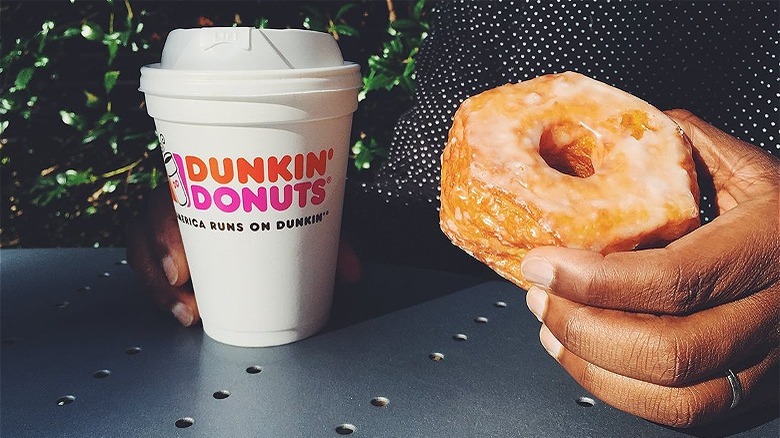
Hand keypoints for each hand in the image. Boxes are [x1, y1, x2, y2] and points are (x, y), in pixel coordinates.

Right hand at [126, 186, 361, 325]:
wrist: (296, 190)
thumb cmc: (298, 195)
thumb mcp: (316, 211)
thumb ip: (334, 240)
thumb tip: (351, 273)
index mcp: (213, 172)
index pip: (173, 192)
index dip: (166, 232)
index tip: (180, 271)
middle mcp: (188, 191)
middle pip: (148, 222)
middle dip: (157, 264)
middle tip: (184, 296)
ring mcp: (177, 217)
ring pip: (144, 244)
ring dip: (157, 283)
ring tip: (187, 313)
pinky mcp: (176, 241)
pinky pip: (152, 260)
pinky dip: (161, 286)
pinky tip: (181, 309)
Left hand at [519, 109, 778, 427]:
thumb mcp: (753, 172)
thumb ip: (689, 151)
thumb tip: (621, 133)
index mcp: (768, 246)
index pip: (675, 279)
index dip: (596, 280)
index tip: (543, 264)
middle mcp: (774, 314)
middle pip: (668, 351)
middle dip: (583, 328)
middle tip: (540, 296)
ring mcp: (769, 363)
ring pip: (673, 397)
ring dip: (592, 366)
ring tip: (550, 328)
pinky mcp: (754, 394)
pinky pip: (682, 415)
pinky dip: (620, 393)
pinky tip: (584, 359)